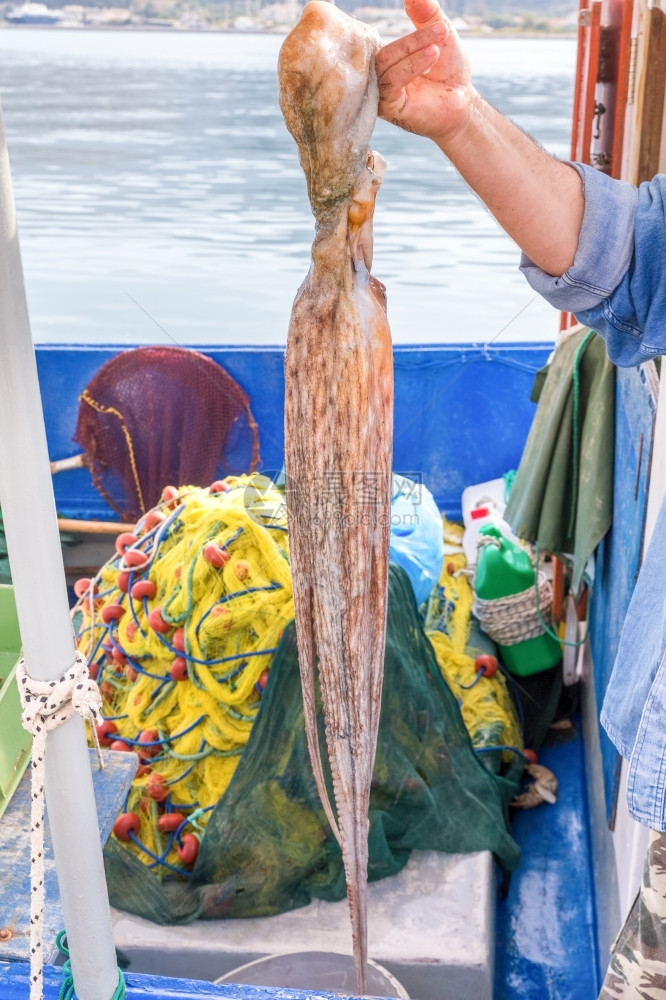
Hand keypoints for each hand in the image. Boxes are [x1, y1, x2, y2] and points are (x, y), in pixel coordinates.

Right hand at [376, 0, 473, 146]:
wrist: (463, 103)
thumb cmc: (450, 72)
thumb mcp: (440, 35)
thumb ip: (426, 14)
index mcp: (387, 62)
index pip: (381, 41)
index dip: (403, 32)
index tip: (429, 18)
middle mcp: (380, 78)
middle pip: (384, 53)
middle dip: (412, 40)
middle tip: (440, 30)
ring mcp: (382, 94)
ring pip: (386, 66)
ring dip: (413, 51)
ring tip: (437, 46)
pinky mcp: (389, 108)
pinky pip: (392, 82)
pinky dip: (411, 66)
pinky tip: (430, 56)